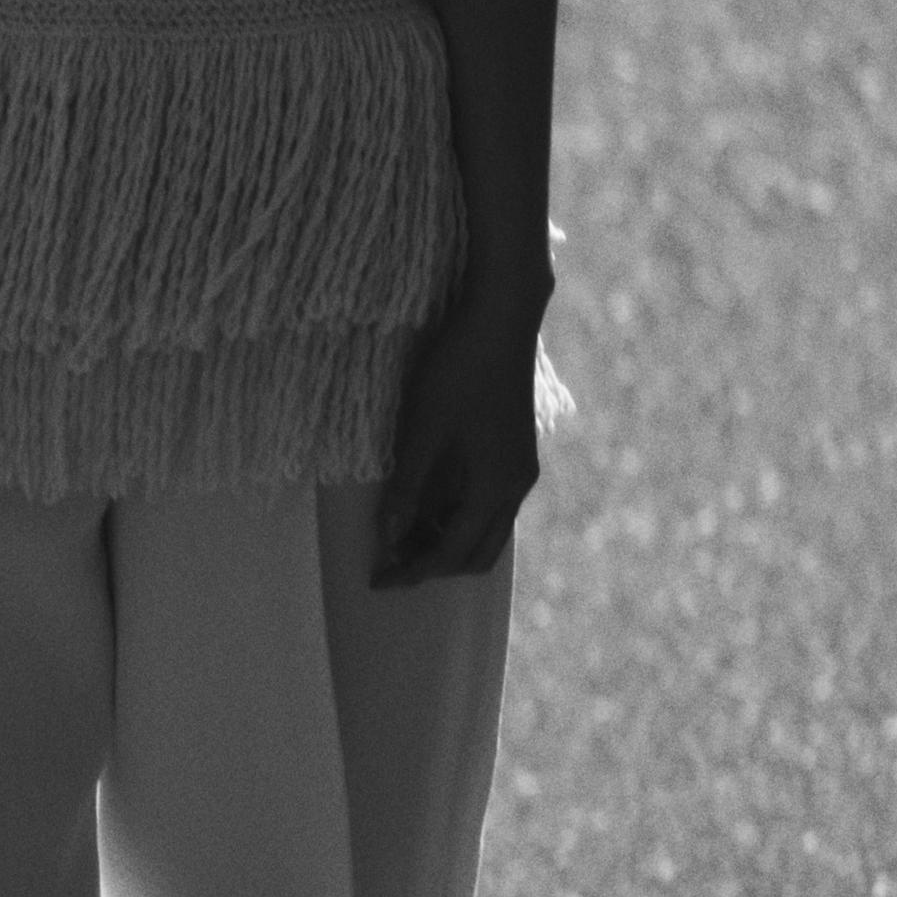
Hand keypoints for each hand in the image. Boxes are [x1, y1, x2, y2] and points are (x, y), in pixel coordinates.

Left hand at [373, 293, 546, 586]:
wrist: (501, 318)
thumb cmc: (458, 368)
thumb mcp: (421, 429)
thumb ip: (408, 488)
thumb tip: (389, 538)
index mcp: (496, 487)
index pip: (451, 552)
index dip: (412, 570)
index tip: (376, 578)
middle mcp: (516, 487)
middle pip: (476, 554)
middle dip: (433, 566)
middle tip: (389, 564)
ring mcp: (520, 471)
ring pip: (486, 533)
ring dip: (446, 543)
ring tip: (401, 536)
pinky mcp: (514, 454)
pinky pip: (489, 507)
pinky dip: (458, 519)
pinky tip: (426, 505)